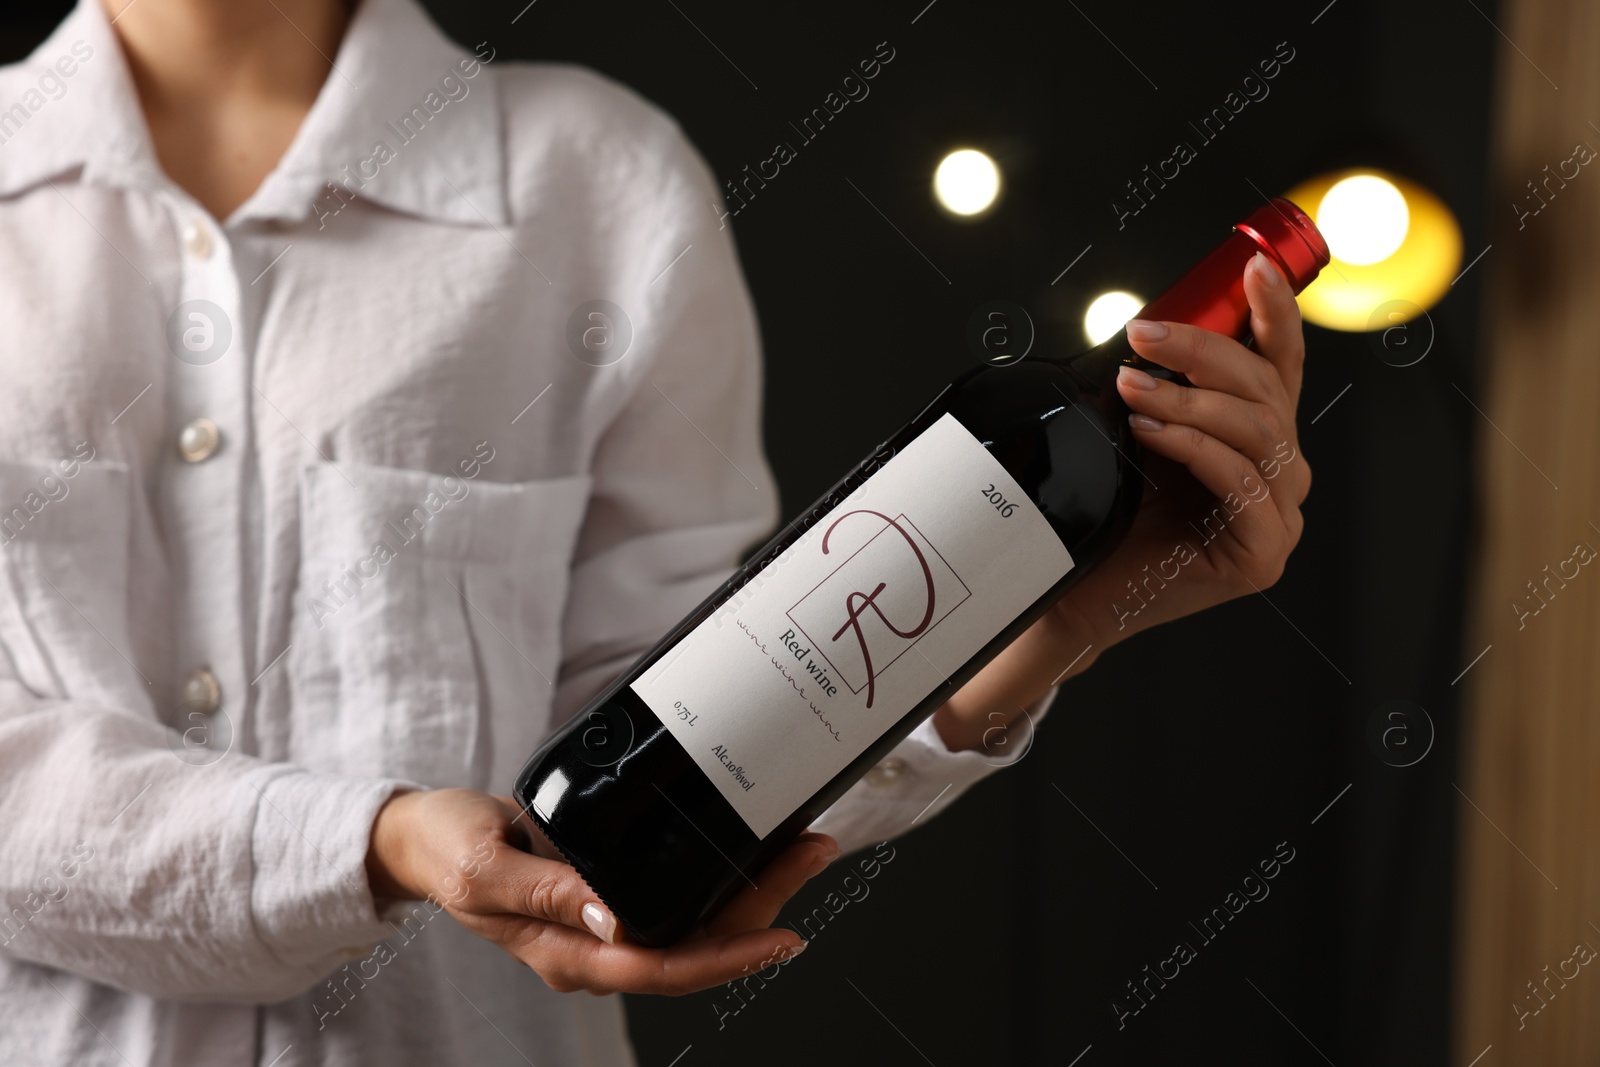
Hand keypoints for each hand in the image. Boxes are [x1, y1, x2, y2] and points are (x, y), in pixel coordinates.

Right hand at [365, 788, 837, 994]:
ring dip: (751, 890)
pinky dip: (717, 874)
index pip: (664, 968)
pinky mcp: (609, 894)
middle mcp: (596, 944)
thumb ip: (547, 892)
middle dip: (761, 908)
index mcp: (567, 952)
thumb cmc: (445, 851)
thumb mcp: (484, 868)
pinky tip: (750, 848)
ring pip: (694, 923)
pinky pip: (675, 897)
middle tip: (812, 854)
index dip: (728, 958)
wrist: (422, 837)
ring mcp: (604, 922)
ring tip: (801, 847)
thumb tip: (614, 914)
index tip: (782, 935)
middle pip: (696, 946)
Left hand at [931, 252, 1309, 749]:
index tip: (1248, 267)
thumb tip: (1151, 323)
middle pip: (1266, 390)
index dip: (1273, 313)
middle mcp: (1282, 474)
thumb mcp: (1141, 433)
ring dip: (1189, 399)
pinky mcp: (1262, 554)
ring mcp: (1279, 517)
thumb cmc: (1109, 514)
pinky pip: (1239, 481)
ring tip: (1132, 388)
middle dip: (1203, 352)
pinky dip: (1193, 447)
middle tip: (1140, 336)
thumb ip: (1165, 387)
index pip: (1280, 367)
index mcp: (1261, 440)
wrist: (1080, 589)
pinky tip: (1150, 433)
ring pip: (1256, 431)